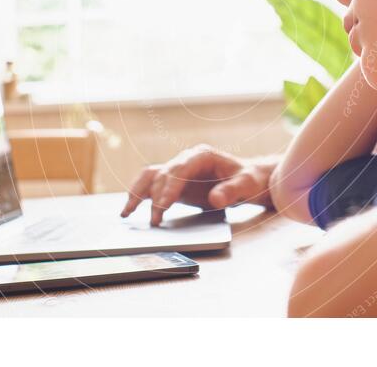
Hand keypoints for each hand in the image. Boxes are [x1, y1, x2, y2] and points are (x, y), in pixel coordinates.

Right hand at [120, 144, 277, 225]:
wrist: (249, 178)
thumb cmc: (249, 179)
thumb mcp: (247, 184)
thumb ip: (232, 191)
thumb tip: (215, 198)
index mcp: (202, 155)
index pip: (180, 169)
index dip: (170, 187)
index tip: (163, 205)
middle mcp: (186, 159)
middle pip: (163, 174)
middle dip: (156, 197)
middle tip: (155, 221)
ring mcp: (178, 169)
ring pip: (151, 176)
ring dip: (137, 192)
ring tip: (127, 213)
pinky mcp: (175, 181)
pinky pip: (152, 184)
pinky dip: (140, 195)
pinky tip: (130, 210)